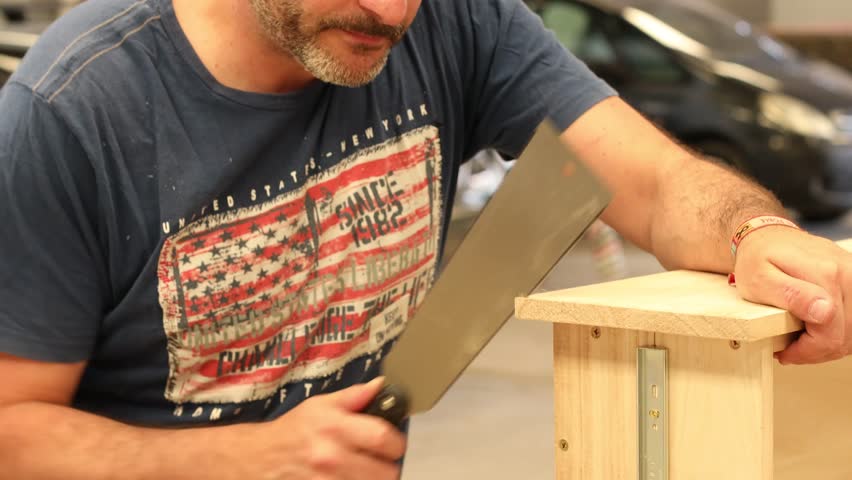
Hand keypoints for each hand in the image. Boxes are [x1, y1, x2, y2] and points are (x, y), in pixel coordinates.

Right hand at [235, 377, 405, 479]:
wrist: (258, 457)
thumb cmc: (293, 430)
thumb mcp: (320, 405)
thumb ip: (354, 396)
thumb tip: (381, 385)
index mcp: (335, 428)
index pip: (384, 438)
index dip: (396, 443)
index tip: (392, 444)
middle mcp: (332, 457)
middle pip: (386, 473)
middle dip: (387, 468)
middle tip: (380, 462)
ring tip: (364, 471)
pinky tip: (349, 478)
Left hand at [732, 226, 851, 364]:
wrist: (768, 237)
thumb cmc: (758, 258)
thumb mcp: (760, 279)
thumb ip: (792, 296)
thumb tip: (825, 312)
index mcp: (825, 275)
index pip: (831, 334)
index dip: (807, 351)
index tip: (785, 351)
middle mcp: (847, 274)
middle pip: (846, 337)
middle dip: (816, 350)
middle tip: (790, 347)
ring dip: (828, 342)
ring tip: (802, 337)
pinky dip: (838, 330)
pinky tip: (817, 327)